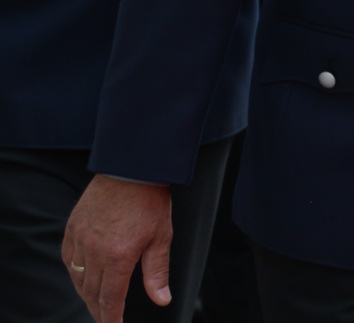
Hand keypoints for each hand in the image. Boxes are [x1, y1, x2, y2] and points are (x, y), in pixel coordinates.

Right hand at [62, 176, 173, 322]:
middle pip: (91, 292)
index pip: (110, 298)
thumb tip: (161, 300)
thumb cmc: (150, 201)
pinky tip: (82, 277)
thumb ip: (157, 272)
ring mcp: (80, 239)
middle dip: (98, 309)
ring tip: (95, 303)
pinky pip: (68, 259)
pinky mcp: (72, 228)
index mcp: (118, 256)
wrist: (131, 168)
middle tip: (106, 318)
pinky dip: (74, 273)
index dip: (111, 317)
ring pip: (77, 278)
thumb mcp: (161, 237)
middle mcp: (94, 251)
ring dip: (86, 294)